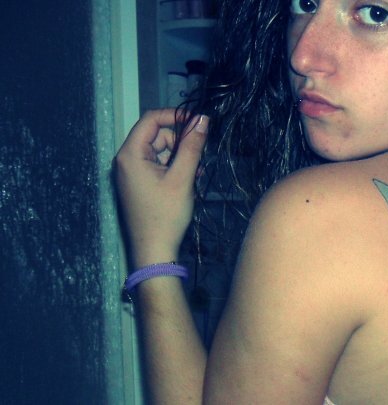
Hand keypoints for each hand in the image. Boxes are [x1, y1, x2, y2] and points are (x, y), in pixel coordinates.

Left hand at [113, 109, 208, 267]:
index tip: (199, 123)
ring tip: (194, 175)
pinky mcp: (138, 183)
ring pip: (159, 150)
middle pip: (157, 135)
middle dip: (180, 143)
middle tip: (199, 159)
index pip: (151, 119)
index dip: (176, 116)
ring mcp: (131, 172)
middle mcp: (126, 159)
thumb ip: (192, 146)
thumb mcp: (182, 178)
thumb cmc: (166, 214)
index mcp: (131, 154)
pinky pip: (157, 164)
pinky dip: (173, 168)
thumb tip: (202, 119)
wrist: (153, 250)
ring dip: (179, 157)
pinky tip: (187, 181)